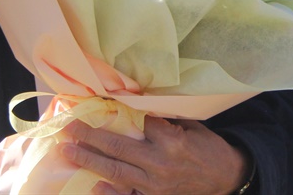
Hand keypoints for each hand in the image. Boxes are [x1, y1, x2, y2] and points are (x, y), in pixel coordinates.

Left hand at [59, 116, 249, 194]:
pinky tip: (93, 186)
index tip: (92, 106)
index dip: (112, 113)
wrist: (224, 177)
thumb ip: (164, 119)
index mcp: (170, 140)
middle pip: (117, 147)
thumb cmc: (207, 147)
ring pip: (115, 171)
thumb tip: (135, 106)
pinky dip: (110, 193)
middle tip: (68, 128)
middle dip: (89, 137)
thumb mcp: (190, 125)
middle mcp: (160, 162)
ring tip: (68, 151)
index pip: (135, 123)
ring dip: (89, 160)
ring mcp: (155, 184)